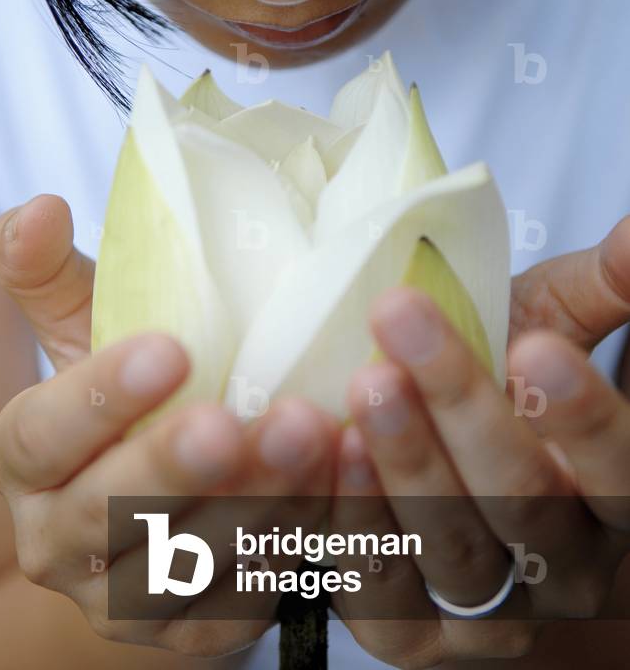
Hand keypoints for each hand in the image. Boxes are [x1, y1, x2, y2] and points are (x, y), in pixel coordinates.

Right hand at [0, 194, 337, 656]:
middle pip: (107, 514)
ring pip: (185, 566)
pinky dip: (296, 544)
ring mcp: (126, 597)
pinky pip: (246, 599)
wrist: (155, 504)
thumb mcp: (86, 329)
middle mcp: (59, 541)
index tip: (172, 347)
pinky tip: (340, 484)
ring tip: (314, 438)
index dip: (100, 396)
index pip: (43, 435)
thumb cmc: (128, 399)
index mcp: (26, 461)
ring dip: (253, 504)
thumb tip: (43, 207)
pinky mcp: (193, 630)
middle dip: (176, 466)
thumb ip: (52, 272)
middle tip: (243, 420)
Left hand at [330, 215, 629, 667]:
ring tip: (365, 387)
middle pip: (525, 503)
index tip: (535, 348)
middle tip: (403, 319)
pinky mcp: (413, 635)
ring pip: (455, 551)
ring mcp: (492, 614)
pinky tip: (327, 450)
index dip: (582, 417)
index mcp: (612, 500)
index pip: (619, 473)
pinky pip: (381, 591)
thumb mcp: (556, 334)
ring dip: (405, 466)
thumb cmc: (510, 397)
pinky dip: (352, 525)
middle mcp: (566, 568)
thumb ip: (599, 293)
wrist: (466, 503)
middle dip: (463, 408)